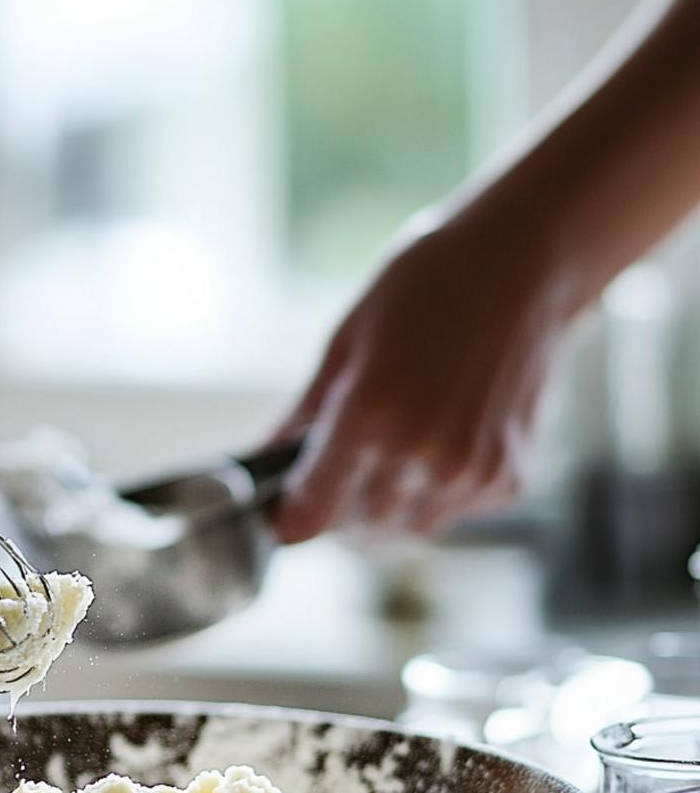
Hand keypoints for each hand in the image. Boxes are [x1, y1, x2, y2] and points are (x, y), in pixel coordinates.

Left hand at [271, 208, 567, 541]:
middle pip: (357, 531)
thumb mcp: (347, 339)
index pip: (310, 514)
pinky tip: (440, 443)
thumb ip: (304, 413)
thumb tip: (265, 459)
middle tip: (340, 473)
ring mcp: (470, 473)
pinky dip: (437, 495)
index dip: (291, 517)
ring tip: (393, 453)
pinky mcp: (508, 477)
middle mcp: (422, 457)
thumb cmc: (429, 284)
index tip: (286, 511)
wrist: (527, 261)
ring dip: (388, 509)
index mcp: (369, 419)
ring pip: (406, 531)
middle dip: (338, 511)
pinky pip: (454, 514)